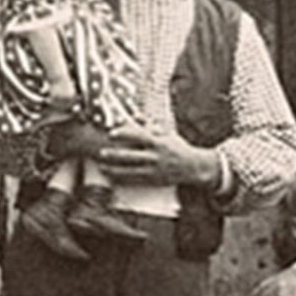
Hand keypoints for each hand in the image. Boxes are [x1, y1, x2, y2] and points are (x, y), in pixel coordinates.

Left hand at [96, 125, 216, 184]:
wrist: (194, 167)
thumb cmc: (178, 147)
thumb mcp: (167, 134)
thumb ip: (150, 125)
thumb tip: (137, 115)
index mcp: (158, 142)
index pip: (138, 137)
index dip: (124, 134)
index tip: (111, 133)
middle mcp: (155, 157)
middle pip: (131, 156)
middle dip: (115, 155)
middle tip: (101, 152)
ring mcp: (154, 170)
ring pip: (130, 171)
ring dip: (114, 169)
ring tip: (102, 167)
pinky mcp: (153, 180)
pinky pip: (134, 180)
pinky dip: (122, 179)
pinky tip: (112, 177)